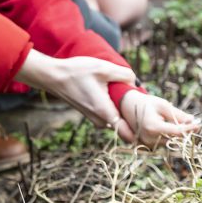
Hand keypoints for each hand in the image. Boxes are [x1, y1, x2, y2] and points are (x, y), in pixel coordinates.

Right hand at [14, 49, 135, 127]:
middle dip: (134, 119)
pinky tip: (114, 95)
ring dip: (123, 113)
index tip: (148, 117)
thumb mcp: (103, 67)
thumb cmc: (76, 72)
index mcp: (105, 113)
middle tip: (139, 103)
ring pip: (116, 122)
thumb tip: (136, 81)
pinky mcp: (90, 115)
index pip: (129, 135)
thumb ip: (124, 74)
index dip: (141, 129)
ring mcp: (94, 119)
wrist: (53, 77)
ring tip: (127, 96)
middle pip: (125, 129)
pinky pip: (108, 117)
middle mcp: (100, 121)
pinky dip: (114, 109)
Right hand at [118, 90, 197, 144]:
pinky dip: (168, 135)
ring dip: (176, 133)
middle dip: (184, 131)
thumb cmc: (146, 103)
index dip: (189, 129)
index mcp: (152, 127)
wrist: (127, 107)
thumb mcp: (163, 105)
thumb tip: (192, 121)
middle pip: (174, 138)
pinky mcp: (147, 146)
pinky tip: (165, 126)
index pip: (176, 132)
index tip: (199, 124)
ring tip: (172, 121)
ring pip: (170, 141)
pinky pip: (164, 142)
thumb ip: (178, 114)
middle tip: (192, 122)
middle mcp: (149, 139)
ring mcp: (147, 144)